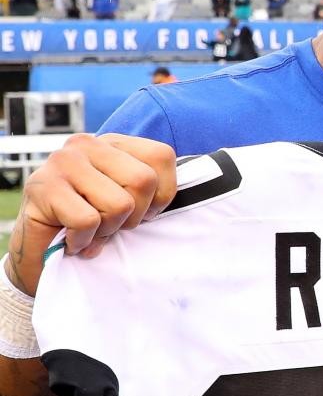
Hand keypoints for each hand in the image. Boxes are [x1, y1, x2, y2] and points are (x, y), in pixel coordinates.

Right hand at [7, 134, 177, 295]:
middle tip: (111, 224)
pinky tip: (72, 239)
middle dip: (134, 216)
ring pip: (118, 204)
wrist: (39, 251)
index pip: (162, 156)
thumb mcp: (130, 202)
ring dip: (107, 230)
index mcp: (114, 143)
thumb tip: (211, 186)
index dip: (161, 195)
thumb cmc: (92, 226)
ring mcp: (63, 162)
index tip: (140, 212)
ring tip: (90, 231)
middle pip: (144, 181)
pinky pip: (88, 221)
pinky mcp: (41, 186)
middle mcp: (87, 144)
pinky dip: (84, 240)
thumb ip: (155, 190)